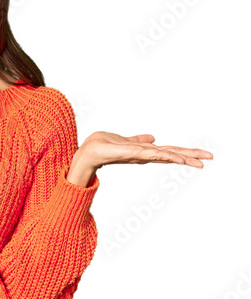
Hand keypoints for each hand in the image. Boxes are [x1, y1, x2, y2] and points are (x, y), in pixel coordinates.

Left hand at [66, 131, 213, 187]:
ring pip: (165, 155)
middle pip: (172, 154)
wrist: (88, 151)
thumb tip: (152, 138)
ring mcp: (139, 155)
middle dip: (191, 156)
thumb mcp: (125, 141)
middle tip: (210, 158)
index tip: (202, 155)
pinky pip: (150, 153)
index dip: (184, 152)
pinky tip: (175, 157)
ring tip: (199, 161)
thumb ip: (139, 140)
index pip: (169, 151)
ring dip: (182, 157)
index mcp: (145, 151)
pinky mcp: (131, 153)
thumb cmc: (103, 147)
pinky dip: (164, 155)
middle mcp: (144, 155)